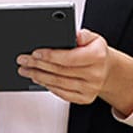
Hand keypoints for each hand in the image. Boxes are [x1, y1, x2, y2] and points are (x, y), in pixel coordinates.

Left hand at [17, 28, 132, 112]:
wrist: (108, 70)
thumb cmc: (96, 52)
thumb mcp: (93, 37)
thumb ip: (83, 34)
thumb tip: (73, 34)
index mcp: (98, 56)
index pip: (69, 57)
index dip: (50, 55)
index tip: (35, 53)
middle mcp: (95, 74)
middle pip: (60, 70)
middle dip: (38, 65)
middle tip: (23, 60)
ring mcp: (90, 89)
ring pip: (58, 83)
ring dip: (39, 76)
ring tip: (26, 70)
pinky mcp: (85, 98)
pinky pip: (62, 93)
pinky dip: (48, 86)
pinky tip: (39, 79)